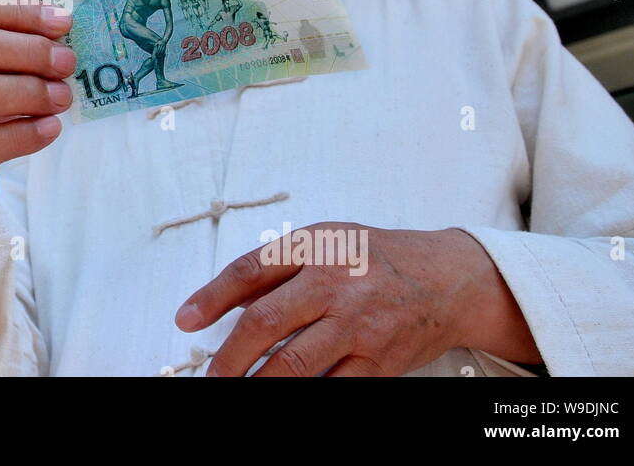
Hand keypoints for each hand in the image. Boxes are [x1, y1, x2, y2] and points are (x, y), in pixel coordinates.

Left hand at [176, 222, 539, 375]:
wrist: (448, 279)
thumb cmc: (376, 257)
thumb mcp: (324, 240)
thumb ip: (272, 267)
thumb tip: (218, 301)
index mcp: (317, 247)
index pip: (252, 270)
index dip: (211, 297)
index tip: (185, 320)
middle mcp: (337, 284)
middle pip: (266, 322)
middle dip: (228, 355)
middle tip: (209, 375)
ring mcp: (360, 326)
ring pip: (295, 363)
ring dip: (257, 382)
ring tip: (234, 389)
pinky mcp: (380, 362)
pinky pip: (334, 386)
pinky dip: (305, 393)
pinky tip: (281, 393)